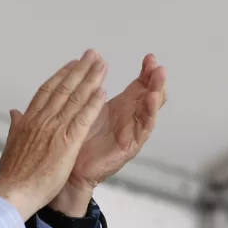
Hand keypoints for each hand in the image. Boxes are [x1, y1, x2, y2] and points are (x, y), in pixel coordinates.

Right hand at [0, 53, 106, 219]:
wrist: (13, 192)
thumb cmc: (12, 175)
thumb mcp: (11, 144)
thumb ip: (16, 126)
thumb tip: (14, 112)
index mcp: (29, 120)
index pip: (47, 91)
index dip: (61, 76)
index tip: (72, 64)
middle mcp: (41, 120)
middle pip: (63, 88)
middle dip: (79, 70)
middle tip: (92, 55)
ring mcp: (53, 130)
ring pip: (74, 99)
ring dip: (90, 80)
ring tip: (102, 65)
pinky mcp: (66, 143)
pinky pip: (82, 119)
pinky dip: (92, 104)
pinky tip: (102, 92)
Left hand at [57, 54, 167, 213]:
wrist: (68, 169)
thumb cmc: (77, 140)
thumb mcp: (85, 108)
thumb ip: (90, 89)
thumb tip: (88, 63)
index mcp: (121, 106)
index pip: (140, 85)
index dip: (146, 71)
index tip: (149, 57)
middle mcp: (130, 118)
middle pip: (151, 95)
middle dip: (156, 79)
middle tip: (158, 65)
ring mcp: (132, 132)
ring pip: (151, 109)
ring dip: (157, 92)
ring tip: (160, 78)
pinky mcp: (130, 146)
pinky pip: (144, 128)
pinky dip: (150, 113)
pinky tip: (151, 99)